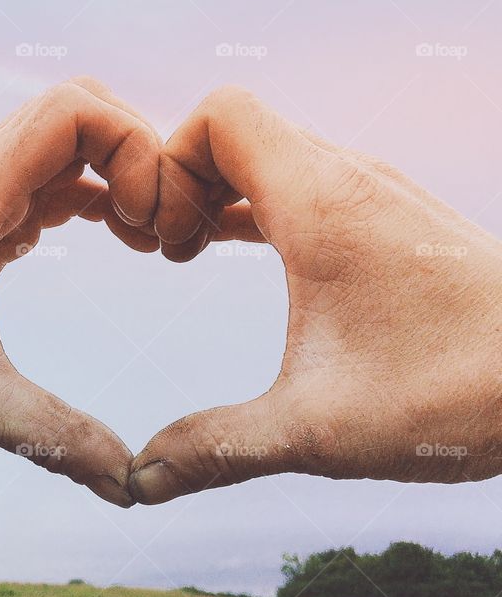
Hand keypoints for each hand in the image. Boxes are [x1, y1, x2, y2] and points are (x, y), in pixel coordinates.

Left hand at [0, 78, 162, 506]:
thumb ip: (55, 439)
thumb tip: (131, 487)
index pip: (75, 108)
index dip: (134, 146)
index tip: (148, 222)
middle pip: (83, 105)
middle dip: (139, 152)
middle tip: (160, 227)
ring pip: (72, 132)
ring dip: (122, 170)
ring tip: (148, 237)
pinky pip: (57, 168)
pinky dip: (100, 189)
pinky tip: (120, 236)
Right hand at [130, 86, 501, 503]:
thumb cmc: (453, 394)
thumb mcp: (315, 429)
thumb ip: (215, 448)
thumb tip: (142, 481)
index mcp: (320, 203)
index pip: (218, 115)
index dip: (168, 164)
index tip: (165, 240)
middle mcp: (347, 179)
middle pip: (235, 129)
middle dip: (182, 180)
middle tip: (169, 251)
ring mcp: (371, 193)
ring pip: (268, 150)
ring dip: (217, 189)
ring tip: (191, 252)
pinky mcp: (386, 215)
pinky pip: (297, 178)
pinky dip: (253, 201)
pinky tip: (237, 251)